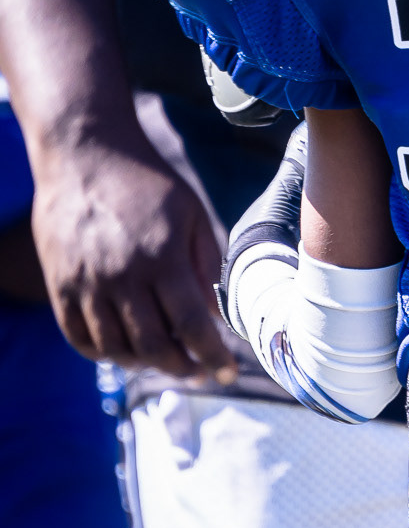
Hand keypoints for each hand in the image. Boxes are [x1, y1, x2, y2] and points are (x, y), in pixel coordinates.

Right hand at [31, 136, 233, 379]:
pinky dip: (105, 354)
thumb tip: (218, 314)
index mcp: (162, 257)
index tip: (228, 373)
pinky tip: (125, 350)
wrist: (85, 154)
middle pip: (154, 346)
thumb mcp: (191, 213)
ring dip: (145, 365)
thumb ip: (206, 264)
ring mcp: (86, 283)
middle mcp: (122, 276)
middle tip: (198, 371)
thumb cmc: (148, 182)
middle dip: (182, 367)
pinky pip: (80, 338)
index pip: (191, 324)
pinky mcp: (60, 285)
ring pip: (116, 348)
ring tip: (165, 360)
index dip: (213, 355)